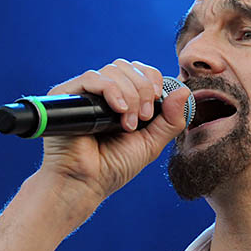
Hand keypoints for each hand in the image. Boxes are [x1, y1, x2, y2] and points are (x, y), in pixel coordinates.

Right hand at [37, 59, 189, 211]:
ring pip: (113, 71)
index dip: (152, 80)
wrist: (86, 183)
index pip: (140, 71)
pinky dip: (111, 90)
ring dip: (129, 95)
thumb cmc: (114, 167)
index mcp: (123, 100)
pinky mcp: (66, 96)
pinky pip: (92, 78)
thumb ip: (171, 120)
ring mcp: (85, 93)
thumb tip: (184, 91)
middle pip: (128, 67)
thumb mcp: (151, 143)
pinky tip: (118, 110)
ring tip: (128, 123)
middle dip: (143, 89)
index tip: (156, 102)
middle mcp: (103, 93)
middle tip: (143, 118)